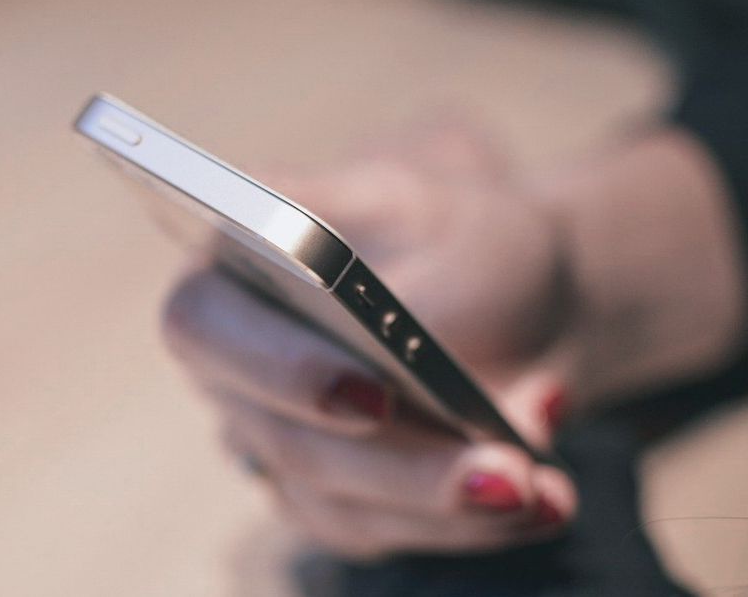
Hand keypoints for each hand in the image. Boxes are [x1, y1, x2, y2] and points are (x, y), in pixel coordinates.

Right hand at [163, 122, 579, 558]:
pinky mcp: (327, 491)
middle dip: (400, 467)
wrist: (506, 291)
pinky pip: (377, 530)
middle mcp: (237, 363)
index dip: (278, 367)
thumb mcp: (453, 217)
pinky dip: (464, 524)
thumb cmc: (460, 233)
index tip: (374, 397)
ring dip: (446, 507)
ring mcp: (275, 435)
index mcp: (232, 262)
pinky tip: (541, 499)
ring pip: (335, 502)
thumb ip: (412, 290)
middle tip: (504, 474)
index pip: (204, 321)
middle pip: (282, 439)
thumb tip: (411, 370)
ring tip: (543, 489)